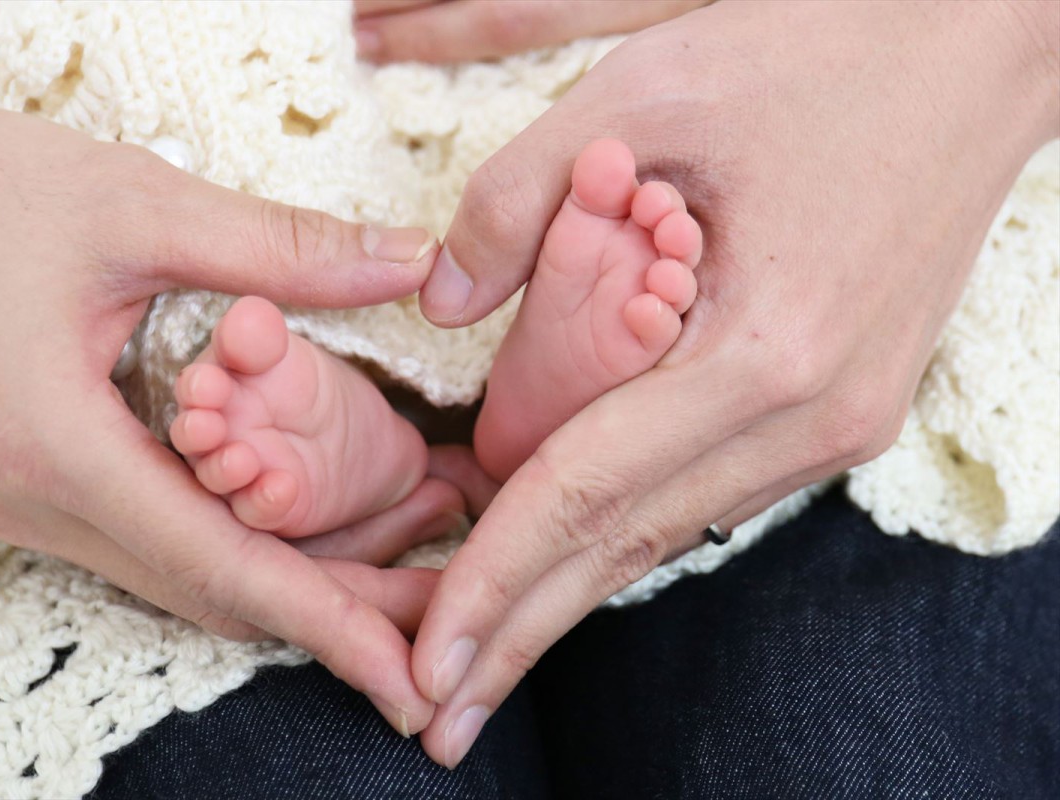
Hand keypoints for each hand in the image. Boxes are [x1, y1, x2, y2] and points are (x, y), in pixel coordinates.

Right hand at [0, 84, 447, 734]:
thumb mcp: (136, 206)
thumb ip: (281, 250)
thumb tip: (410, 260)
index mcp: (58, 446)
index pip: (223, 567)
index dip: (331, 626)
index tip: (411, 681)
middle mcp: (37, 504)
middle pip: (213, 594)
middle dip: (332, 619)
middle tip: (436, 630)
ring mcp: (26, 507)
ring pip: (181, 579)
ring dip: (287, 588)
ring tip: (390, 589)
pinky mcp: (30, 488)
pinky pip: (148, 545)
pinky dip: (233, 551)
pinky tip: (295, 535)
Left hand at [409, 0, 1059, 765]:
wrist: (969, 56)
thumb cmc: (815, 54)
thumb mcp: (643, 95)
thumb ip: (519, 200)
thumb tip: (440, 305)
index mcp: (764, 348)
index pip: (589, 493)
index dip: (495, 580)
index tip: (425, 660)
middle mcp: (809, 415)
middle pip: (628, 550)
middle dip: (523, 634)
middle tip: (437, 719)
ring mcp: (834, 423)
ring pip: (667, 533)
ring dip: (569, 595)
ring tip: (485, 660)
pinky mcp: (838, 409)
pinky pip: (706, 492)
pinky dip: (624, 533)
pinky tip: (568, 563)